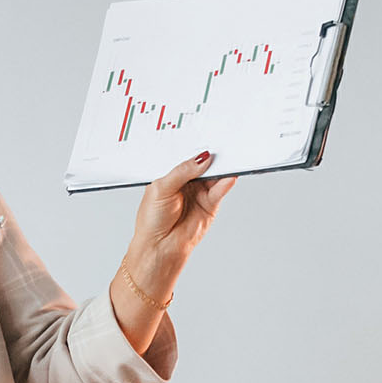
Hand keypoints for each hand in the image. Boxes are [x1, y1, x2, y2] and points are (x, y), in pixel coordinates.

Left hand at [113, 152, 235, 349]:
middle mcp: (187, 182)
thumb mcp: (162, 188)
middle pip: (204, 163)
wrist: (159, 248)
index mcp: (171, 174)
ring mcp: (200, 193)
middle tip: (221, 140)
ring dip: (223, 166)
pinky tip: (230, 173)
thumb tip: (203, 157)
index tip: (205, 134)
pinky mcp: (210, 205)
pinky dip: (226, 181)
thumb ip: (183, 171)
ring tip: (229, 155)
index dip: (195, 146)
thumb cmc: (151, 220)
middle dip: (212, 153)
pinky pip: (221, 189)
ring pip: (215, 174)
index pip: (187, 156)